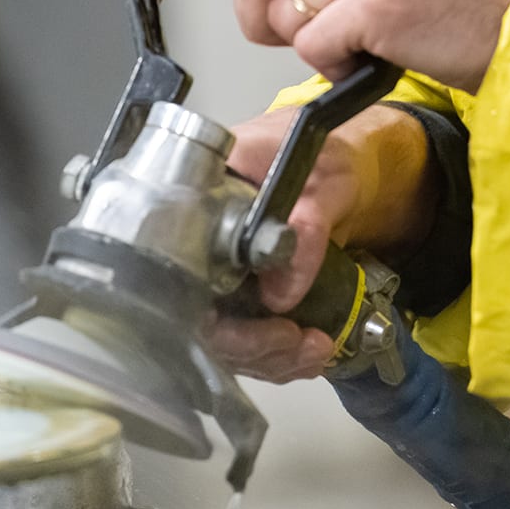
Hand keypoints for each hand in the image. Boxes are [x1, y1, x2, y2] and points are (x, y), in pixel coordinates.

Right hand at [206, 103, 436, 380]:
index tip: (269, 320)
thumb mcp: (325, 178)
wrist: (332, 159)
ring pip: (218, 335)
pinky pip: (240, 337)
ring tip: (314, 349)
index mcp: (196, 195)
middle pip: (193, 314)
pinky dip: (273, 355)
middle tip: (296, 343)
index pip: (177, 266)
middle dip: (248, 345)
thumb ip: (307, 227)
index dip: (210, 312)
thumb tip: (280, 293)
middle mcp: (191, 236)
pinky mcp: (230, 289)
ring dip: (266, 356)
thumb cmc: (322, 152)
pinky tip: (304, 354)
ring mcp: (208, 266)